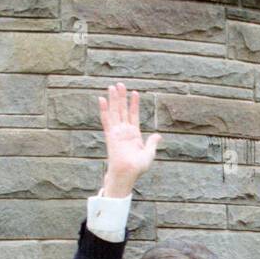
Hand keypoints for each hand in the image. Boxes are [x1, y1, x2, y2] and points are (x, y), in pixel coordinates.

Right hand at [98, 82, 161, 197]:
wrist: (128, 174)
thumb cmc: (137, 168)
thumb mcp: (149, 154)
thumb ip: (152, 143)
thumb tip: (158, 135)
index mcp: (134, 135)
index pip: (134, 115)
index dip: (134, 104)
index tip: (135, 93)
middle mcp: (124, 131)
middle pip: (122, 110)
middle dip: (121, 97)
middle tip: (120, 84)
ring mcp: (117, 132)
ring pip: (115, 112)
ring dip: (114, 99)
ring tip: (112, 86)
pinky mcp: (111, 135)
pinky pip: (106, 120)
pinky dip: (104, 110)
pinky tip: (101, 99)